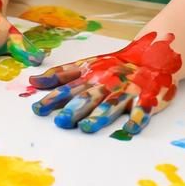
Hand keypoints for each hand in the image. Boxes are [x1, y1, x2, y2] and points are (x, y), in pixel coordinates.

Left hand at [29, 32, 182, 135]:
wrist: (152, 55)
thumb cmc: (113, 66)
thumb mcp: (85, 65)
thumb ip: (60, 75)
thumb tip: (32, 81)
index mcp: (90, 77)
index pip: (68, 89)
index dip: (53, 99)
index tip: (37, 110)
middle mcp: (107, 84)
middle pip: (88, 98)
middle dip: (74, 109)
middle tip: (60, 121)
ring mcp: (127, 91)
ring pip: (112, 104)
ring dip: (99, 116)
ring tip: (87, 127)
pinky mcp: (148, 98)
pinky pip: (143, 109)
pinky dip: (138, 119)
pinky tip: (130, 129)